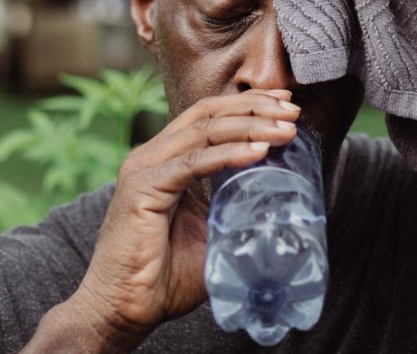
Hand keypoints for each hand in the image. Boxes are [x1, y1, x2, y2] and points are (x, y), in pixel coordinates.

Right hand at [58, 90, 299, 347]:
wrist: (124, 310)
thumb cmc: (164, 277)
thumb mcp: (211, 232)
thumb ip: (234, 208)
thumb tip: (279, 201)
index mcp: (165, 160)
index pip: (209, 116)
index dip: (248, 105)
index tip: (286, 105)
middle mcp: (151, 156)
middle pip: (208, 114)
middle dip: (254, 107)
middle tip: (292, 112)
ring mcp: (144, 169)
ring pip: (204, 131)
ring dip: (250, 126)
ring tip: (285, 130)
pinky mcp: (141, 189)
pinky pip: (193, 163)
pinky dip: (228, 154)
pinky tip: (258, 153)